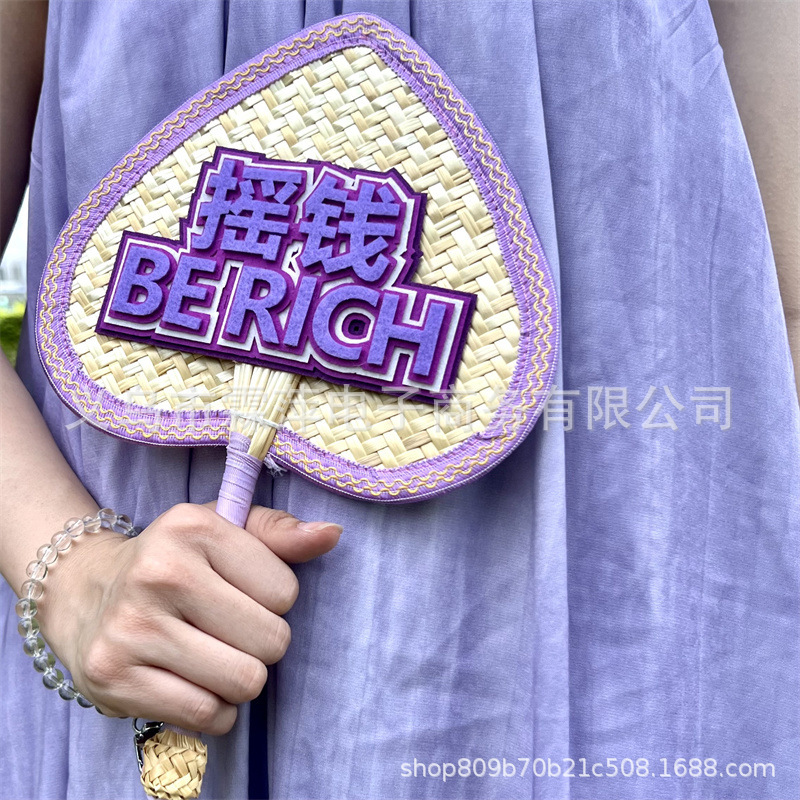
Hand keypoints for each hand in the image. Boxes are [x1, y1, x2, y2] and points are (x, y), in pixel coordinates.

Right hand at [37, 503, 340, 734]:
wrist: (84, 592)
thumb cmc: (174, 559)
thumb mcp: (224, 529)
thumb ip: (280, 533)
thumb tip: (331, 535)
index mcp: (194, 527)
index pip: (284, 592)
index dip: (272, 599)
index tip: (240, 592)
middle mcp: (160, 573)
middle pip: (271, 642)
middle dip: (262, 643)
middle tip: (229, 630)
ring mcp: (132, 628)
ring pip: (244, 683)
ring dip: (240, 679)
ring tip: (212, 655)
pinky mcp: (114, 679)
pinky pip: (208, 716)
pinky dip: (214, 709)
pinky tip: (192, 680)